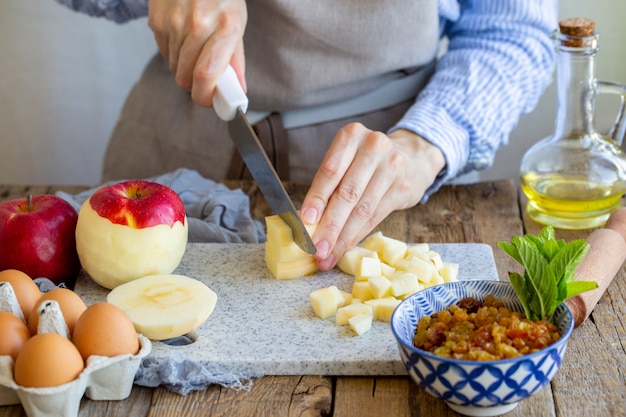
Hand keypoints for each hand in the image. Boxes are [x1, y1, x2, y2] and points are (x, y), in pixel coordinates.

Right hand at [148, 0, 247, 105]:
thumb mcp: (237, 23)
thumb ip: (235, 60)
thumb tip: (238, 93)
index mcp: (226, 26)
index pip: (206, 74)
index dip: (205, 96)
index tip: (210, 102)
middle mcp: (198, 24)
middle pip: (186, 76)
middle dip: (194, 86)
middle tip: (203, 80)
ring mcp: (174, 21)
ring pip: (173, 67)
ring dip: (183, 68)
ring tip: (194, 50)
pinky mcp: (157, 19)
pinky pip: (163, 52)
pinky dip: (173, 53)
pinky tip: (182, 37)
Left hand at [300, 124, 444, 270]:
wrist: (412, 158)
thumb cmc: (367, 163)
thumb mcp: (347, 161)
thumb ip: (330, 185)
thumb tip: (308, 223)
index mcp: (351, 135)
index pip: (330, 170)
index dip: (317, 198)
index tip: (306, 221)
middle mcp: (373, 146)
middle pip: (347, 193)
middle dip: (330, 225)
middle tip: (316, 249)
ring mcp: (392, 166)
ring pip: (362, 209)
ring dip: (342, 237)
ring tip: (327, 256)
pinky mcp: (403, 187)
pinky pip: (376, 217)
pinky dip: (357, 236)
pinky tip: (345, 248)